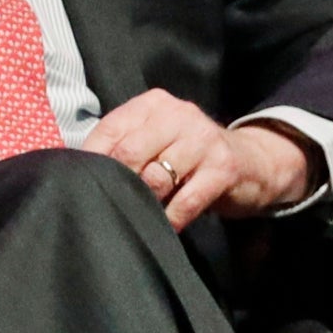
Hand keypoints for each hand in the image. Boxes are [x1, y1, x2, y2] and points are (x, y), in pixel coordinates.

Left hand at [80, 89, 315, 230]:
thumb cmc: (190, 154)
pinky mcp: (224, 169)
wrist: (255, 161)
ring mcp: (203, 140)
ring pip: (155, 178)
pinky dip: (169, 218)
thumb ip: (124, 145)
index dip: (92, 160)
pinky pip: (185, 200)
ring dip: (142, 203)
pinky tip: (163, 227)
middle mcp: (178, 115)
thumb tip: (78, 168)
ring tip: (136, 214)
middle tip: (109, 203)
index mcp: (154, 104)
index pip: (109, 129)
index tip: (82, 181)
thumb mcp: (157, 139)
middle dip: (117, 183)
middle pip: (130, 153)